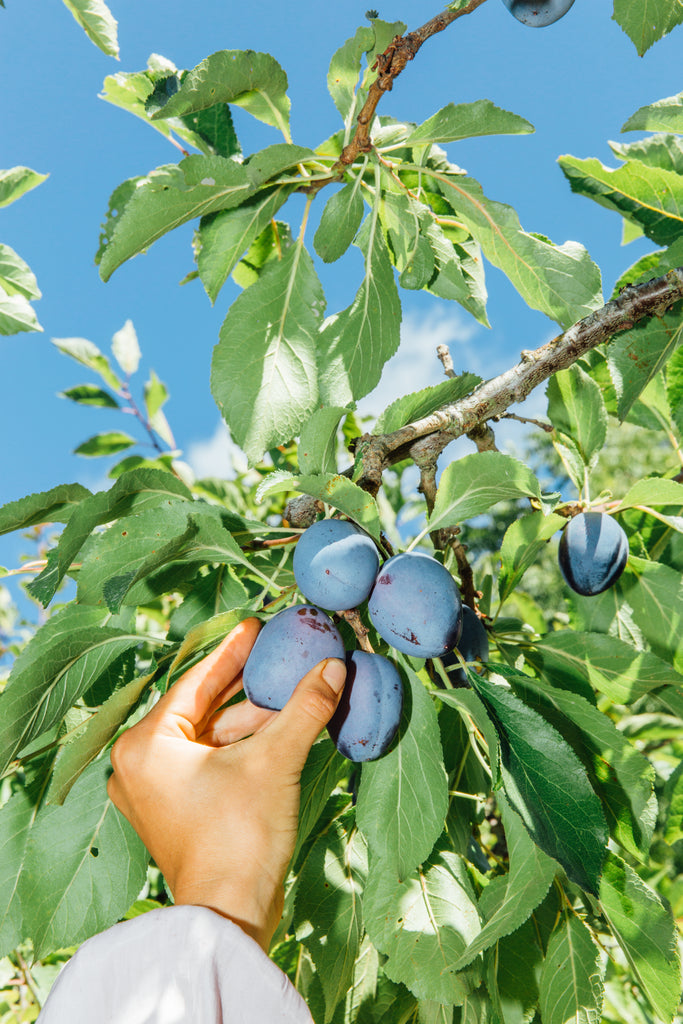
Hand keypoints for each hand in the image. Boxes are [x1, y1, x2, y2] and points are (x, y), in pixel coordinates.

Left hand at [107, 617, 346, 950]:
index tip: (255, 626)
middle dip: (244, 685)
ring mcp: (157, 792)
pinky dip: (243, 747)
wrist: (230, 915)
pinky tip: (281, 730)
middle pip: (201, 709)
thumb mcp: (274, 760)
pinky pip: (210, 763)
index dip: (230, 652)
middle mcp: (141, 766)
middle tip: (275, 653)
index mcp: (146, 746)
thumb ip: (303, 708)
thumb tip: (333, 667)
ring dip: (251, 719)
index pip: (194, 682)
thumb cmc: (239, 836)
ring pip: (209, 737)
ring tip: (291, 693)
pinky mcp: (178, 812)